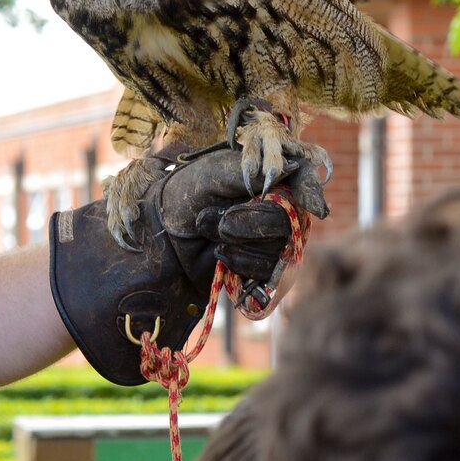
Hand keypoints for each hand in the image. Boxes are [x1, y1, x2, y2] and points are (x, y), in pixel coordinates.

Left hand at [48, 145, 328, 385]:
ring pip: (281, 261)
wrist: (146, 241)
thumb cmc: (178, 196)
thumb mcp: (218, 172)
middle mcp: (273, 214)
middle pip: (293, 227)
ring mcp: (264, 249)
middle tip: (216, 223)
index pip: (306, 183)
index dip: (312, 192)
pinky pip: (270, 293)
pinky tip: (230, 283)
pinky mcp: (251, 281)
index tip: (313, 205)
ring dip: (242, 255)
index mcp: (268, 180)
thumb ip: (262, 167)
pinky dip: (252, 292)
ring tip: (211, 245)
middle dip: (251, 226)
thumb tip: (308, 170)